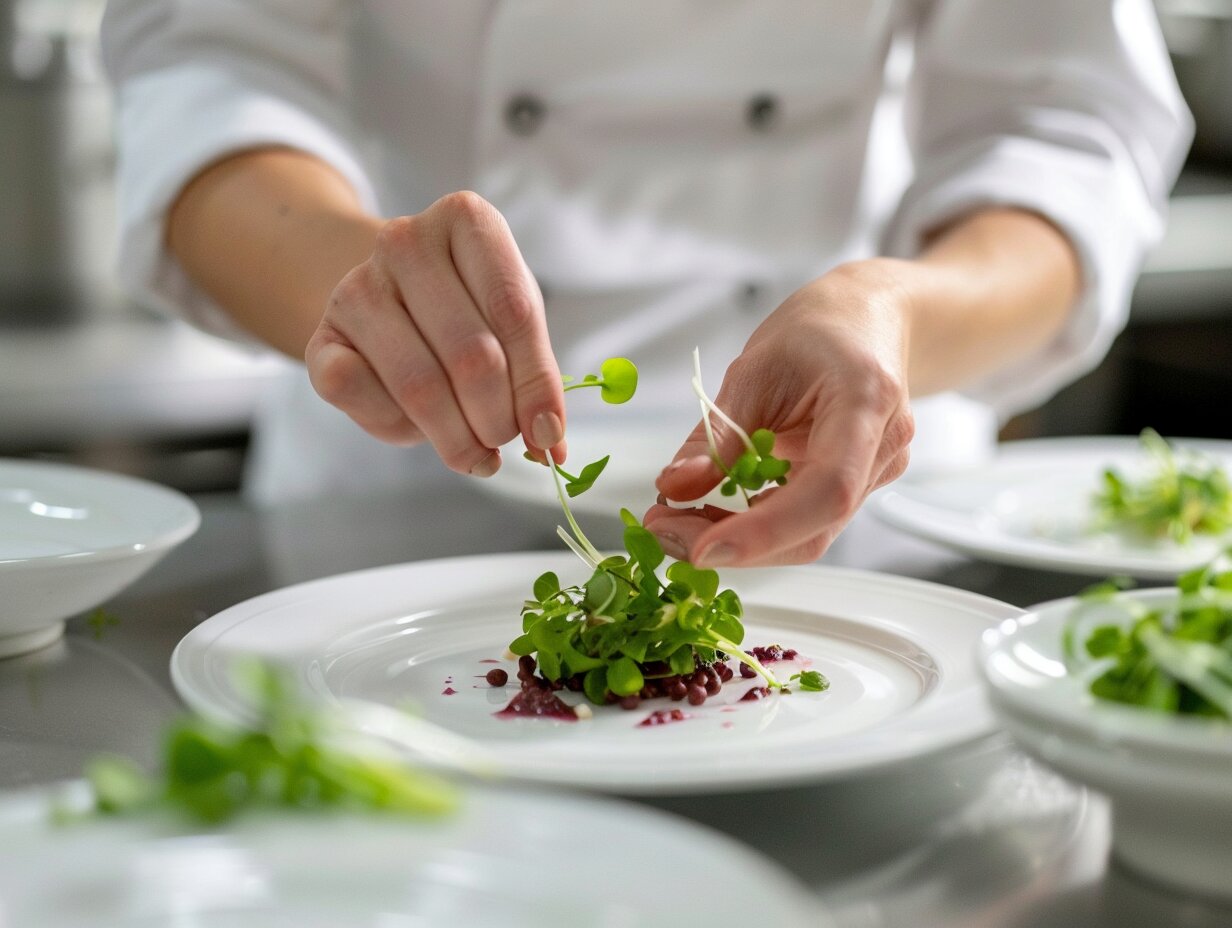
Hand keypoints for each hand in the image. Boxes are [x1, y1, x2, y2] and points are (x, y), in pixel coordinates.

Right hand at [304, 191, 566, 475]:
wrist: (386, 302)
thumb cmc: (465, 310)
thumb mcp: (510, 324)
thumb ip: (534, 375)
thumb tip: (549, 442)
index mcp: (466, 219)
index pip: (513, 311)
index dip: (536, 384)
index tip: (548, 433)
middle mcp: (405, 241)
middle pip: (471, 355)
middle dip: (497, 418)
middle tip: (505, 440)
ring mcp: (356, 288)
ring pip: (421, 386)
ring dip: (457, 437)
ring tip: (475, 452)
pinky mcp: (321, 339)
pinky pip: (365, 398)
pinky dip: (398, 427)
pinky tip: (416, 427)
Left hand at [644, 261, 915, 566]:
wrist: (867, 320)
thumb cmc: (820, 330)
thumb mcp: (753, 369)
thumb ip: (715, 435)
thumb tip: (675, 488)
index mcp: (866, 401)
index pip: (827, 489)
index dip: (765, 530)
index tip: (702, 548)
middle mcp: (883, 446)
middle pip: (815, 528)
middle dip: (736, 545)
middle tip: (666, 532)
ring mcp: (877, 472)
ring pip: (809, 534)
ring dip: (740, 540)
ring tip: (679, 520)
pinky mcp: (858, 486)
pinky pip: (806, 522)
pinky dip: (756, 526)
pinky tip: (714, 512)